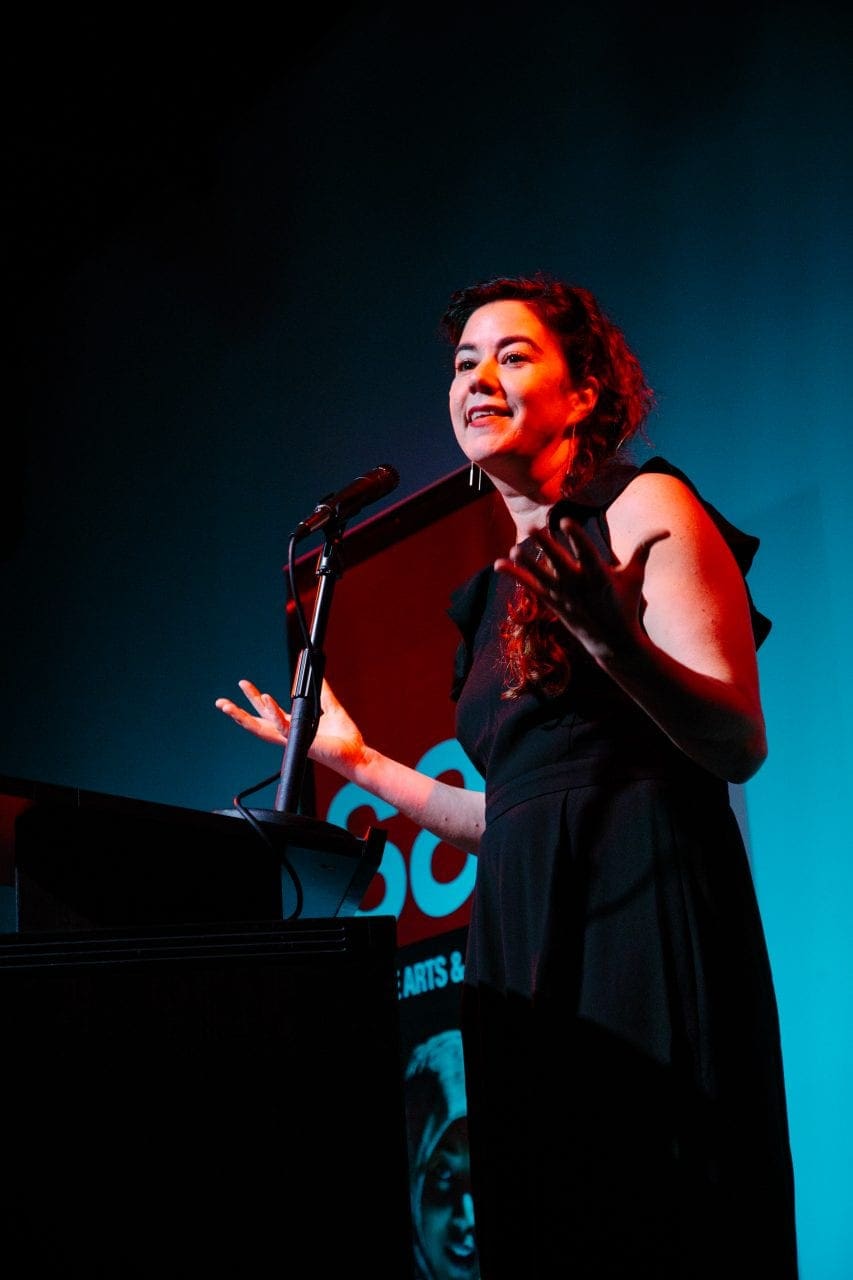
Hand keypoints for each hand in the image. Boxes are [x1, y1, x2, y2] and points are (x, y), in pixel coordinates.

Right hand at [215, 678, 365, 773]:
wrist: (355, 753)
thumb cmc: (344, 737)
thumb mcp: (330, 708)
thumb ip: (323, 692)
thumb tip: (318, 676)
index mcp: (293, 726)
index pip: (267, 713)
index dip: (254, 700)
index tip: (242, 685)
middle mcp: (288, 733)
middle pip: (256, 722)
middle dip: (236, 713)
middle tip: (220, 702)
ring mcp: (292, 738)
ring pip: (261, 727)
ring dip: (243, 716)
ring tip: (228, 705)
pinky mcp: (300, 739)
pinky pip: (282, 726)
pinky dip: (272, 712)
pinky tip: (264, 698)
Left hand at [494, 516, 667, 662]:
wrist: (614, 642)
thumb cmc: (626, 605)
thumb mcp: (636, 577)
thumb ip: (645, 549)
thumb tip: (667, 531)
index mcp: (599, 573)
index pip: (585, 551)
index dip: (575, 536)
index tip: (565, 521)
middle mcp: (578, 583)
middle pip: (558, 561)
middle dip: (545, 545)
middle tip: (531, 528)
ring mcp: (564, 594)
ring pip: (540, 574)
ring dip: (526, 561)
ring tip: (514, 547)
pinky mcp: (553, 603)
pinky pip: (530, 587)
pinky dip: (515, 575)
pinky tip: (499, 564)